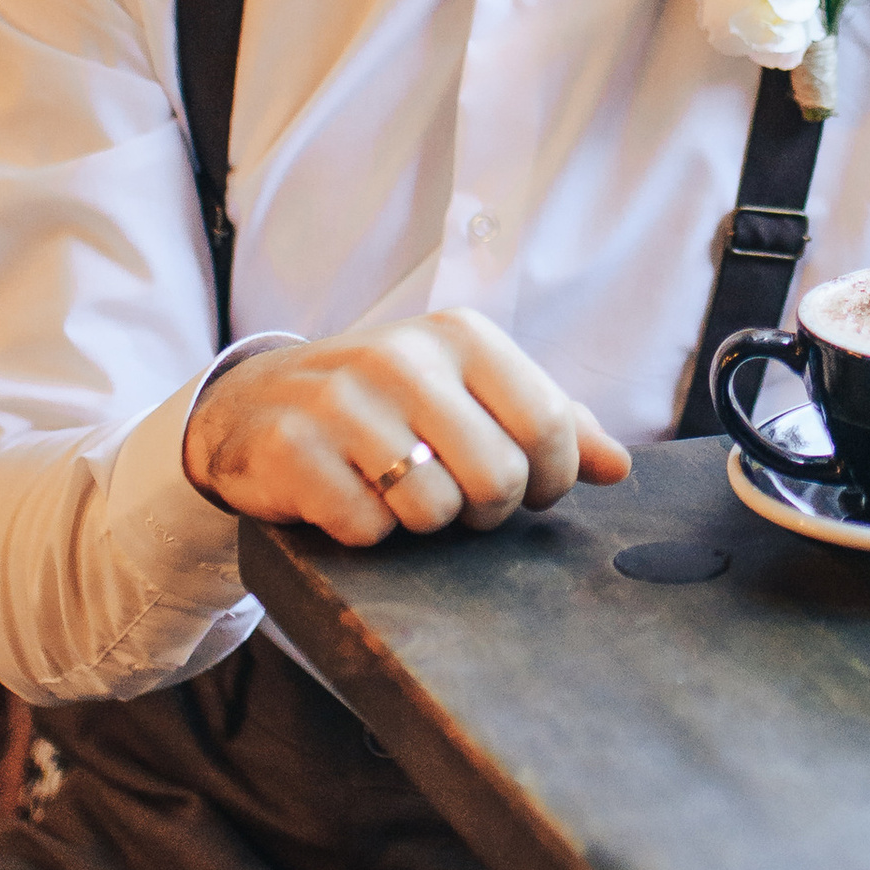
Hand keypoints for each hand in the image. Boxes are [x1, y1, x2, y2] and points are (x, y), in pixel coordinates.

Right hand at [182, 311, 632, 546]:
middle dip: (486, 510)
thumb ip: (547, 423)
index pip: (549, 423)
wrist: (252, 405)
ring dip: (420, 523)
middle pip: (499, 477)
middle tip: (457, 498)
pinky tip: (346, 499)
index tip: (531, 489)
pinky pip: (367, 528)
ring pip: (434, 510)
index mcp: (460, 337)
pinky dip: (364, 533)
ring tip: (394, 492)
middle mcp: (402, 358)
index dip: (552, 478)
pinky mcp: (293, 449)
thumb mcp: (466, 393)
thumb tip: (617, 467)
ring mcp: (342, 401)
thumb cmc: (382, 404)